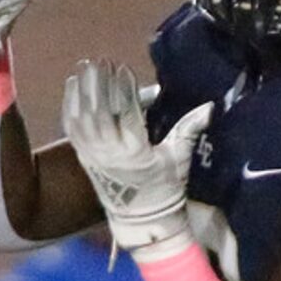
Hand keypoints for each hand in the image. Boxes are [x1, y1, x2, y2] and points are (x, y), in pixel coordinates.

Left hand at [61, 59, 211, 259]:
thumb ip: (189, 129)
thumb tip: (209, 106)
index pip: (127, 116)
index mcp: (136, 153)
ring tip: (87, 65)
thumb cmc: (164, 188)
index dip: (124, 91)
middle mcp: (111, 154)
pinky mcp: (83, 157)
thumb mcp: (179, 159)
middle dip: (101, 84)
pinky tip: (73, 83)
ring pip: (84, 118)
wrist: (141, 219)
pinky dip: (70, 104)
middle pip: (101, 113)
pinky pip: (71, 127)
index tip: (123, 68)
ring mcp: (93, 156)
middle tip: (102, 60)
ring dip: (84, 90)